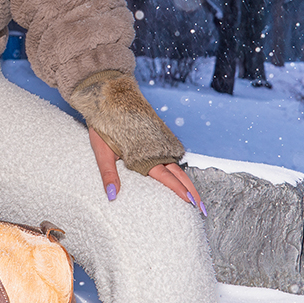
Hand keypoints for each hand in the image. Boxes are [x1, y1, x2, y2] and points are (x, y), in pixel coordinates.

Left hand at [86, 122, 203, 211]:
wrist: (108, 94)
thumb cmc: (103, 124)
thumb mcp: (102, 151)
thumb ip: (108, 173)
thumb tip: (111, 196)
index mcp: (144, 155)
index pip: (167, 177)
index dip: (180, 191)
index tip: (192, 203)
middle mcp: (156, 148)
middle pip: (179, 174)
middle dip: (191, 191)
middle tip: (201, 207)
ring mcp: (159, 140)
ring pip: (177, 165)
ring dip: (187, 181)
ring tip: (195, 196)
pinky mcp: (157, 134)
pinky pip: (171, 154)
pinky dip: (179, 168)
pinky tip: (182, 178)